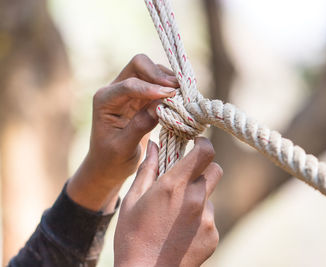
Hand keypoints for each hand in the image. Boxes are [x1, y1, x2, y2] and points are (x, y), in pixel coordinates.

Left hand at [67, 54, 178, 212]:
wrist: (108, 165)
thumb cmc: (111, 159)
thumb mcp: (123, 147)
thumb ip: (140, 125)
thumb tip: (159, 107)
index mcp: (105, 100)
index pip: (130, 84)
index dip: (151, 87)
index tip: (171, 95)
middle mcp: (115, 89)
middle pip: (139, 65)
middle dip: (159, 74)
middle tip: (178, 90)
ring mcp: (130, 91)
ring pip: (151, 70)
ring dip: (168, 80)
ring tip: (183, 95)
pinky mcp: (142, 97)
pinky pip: (159, 84)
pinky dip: (170, 87)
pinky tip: (180, 99)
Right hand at [114, 137, 222, 266]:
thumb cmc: (132, 237)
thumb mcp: (133, 200)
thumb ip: (148, 169)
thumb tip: (154, 144)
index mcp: (174, 185)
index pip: (205, 151)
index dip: (203, 144)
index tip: (196, 144)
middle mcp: (196, 199)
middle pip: (215, 170)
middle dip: (204, 169)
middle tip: (187, 178)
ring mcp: (207, 219)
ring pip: (210, 196)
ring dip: (198, 197)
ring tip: (176, 215)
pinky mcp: (213, 235)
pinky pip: (209, 218)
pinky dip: (199, 218)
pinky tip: (181, 231)